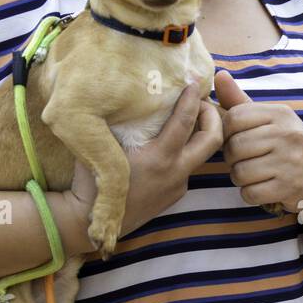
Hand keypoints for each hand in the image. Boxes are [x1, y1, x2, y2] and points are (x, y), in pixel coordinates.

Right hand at [64, 80, 222, 249]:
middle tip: (202, 102)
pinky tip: (170, 143)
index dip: (192, 98)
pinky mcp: (175, 195)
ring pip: (200, 155)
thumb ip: (124, 123)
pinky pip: (187, 168)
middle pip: (212, 139)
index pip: (185, 121)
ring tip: (189, 118)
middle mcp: (175, 172)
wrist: (88, 221)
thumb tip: (136, 94)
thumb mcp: (103, 144)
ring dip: (200, 134)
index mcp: (159, 158)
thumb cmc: (90, 178)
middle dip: (213, 116)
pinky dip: (185, 151)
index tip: (194, 82)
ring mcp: (177, 186)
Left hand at [214, 69, 302, 212]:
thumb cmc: (283, 144)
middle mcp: (289, 134)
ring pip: (239, 172)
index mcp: (281, 113)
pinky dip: (250, 193)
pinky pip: (250, 193)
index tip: (236, 138)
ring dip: (240, 177)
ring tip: (253, 173)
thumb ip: (239, 101)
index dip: (226, 132)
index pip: (234, 118)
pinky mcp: (290, 186)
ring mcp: (291, 161)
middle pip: (234, 147)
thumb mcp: (266, 119)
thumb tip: (218, 74)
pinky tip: (262, 187)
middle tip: (245, 159)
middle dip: (232, 158)